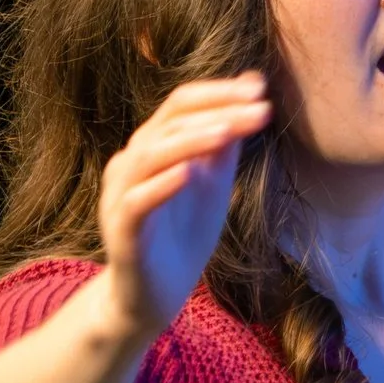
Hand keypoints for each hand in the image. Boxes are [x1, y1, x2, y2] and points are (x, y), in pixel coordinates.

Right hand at [98, 73, 271, 333]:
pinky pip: (136, 202)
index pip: (181, 104)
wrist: (157, 293)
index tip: (261, 89)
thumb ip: (227, 139)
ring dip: (188, 141)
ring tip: (226, 132)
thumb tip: (253, 89)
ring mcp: (122, 196)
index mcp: (153, 146)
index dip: (219, 93)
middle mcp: (131, 163)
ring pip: (148, 156)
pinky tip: (188, 174)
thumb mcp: (214, 180)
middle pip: (169, 123)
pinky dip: (161, 185)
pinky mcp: (122, 232)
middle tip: (259, 109)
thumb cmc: (185, 232)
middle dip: (217, 113)